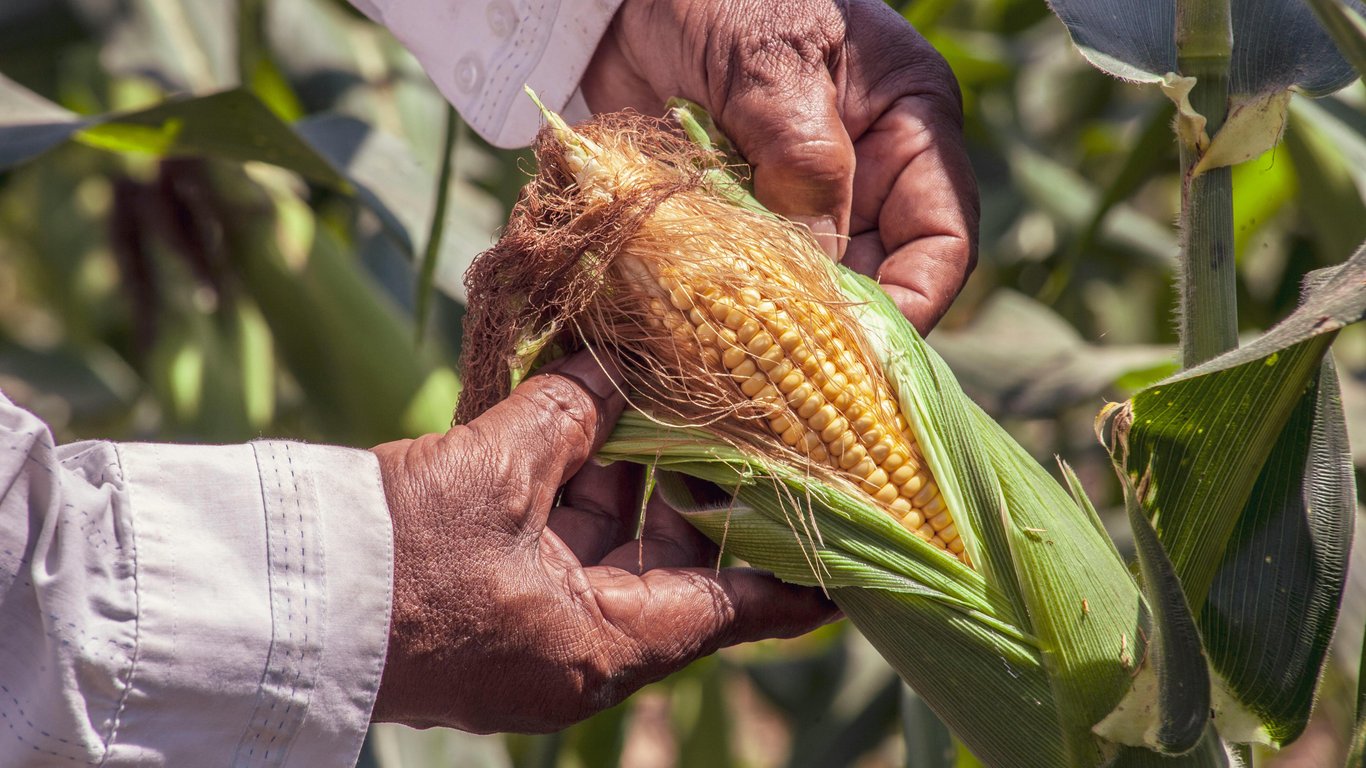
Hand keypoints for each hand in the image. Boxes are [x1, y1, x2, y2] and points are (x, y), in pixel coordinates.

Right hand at [369, 350, 836, 731]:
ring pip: (608, 548)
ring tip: (663, 399)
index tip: (847, 558)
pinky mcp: (487, 604)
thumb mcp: (495, 475)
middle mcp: (576, 650)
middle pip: (671, 567)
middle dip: (697, 491)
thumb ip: (567, 416)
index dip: (793, 580)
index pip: (731, 611)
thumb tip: (612, 367)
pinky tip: (585, 420)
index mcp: (602, 645)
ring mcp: (529, 630)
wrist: (275, 600)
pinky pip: (554, 545)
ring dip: (628, 477)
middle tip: (743, 425)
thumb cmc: (395, 558)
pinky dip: (572, 488)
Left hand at [581, 0, 978, 332]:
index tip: (863, 352)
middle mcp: (864, 175)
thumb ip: (804, 160)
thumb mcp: (772, 64)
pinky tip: (698, 333)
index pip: (942, 240)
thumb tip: (819, 267)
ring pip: (808, 290)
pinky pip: (746, 279)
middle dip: (837, 329)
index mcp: (909, 128)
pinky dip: (726, 308)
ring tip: (738, 362)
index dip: (913, 303)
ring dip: (776, 326)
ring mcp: (797, 200)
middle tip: (787, 380)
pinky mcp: (736, 217)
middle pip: (875, 279)